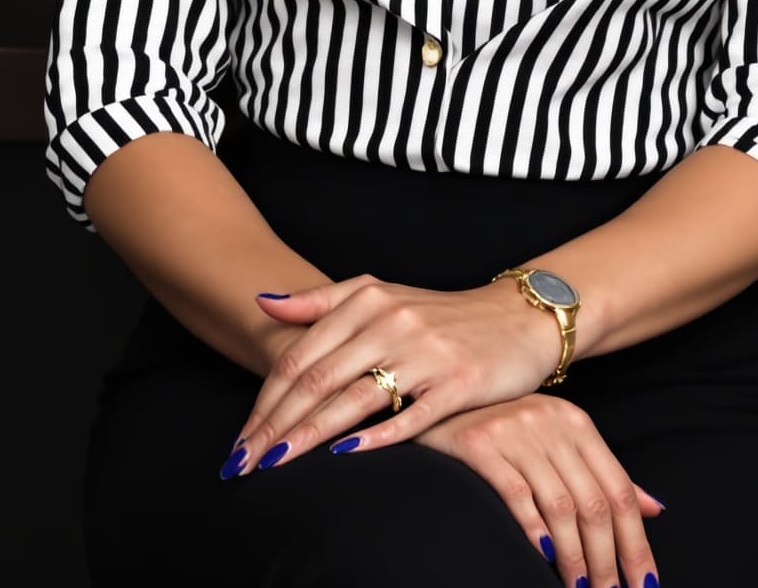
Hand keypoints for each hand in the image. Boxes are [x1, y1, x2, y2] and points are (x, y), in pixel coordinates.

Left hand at [225, 273, 568, 472]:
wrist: (517, 319)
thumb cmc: (439, 314)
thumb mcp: (380, 294)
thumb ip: (322, 300)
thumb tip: (265, 302)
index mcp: (366, 300)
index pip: (302, 356)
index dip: (266, 399)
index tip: (240, 438)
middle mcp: (392, 323)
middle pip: (319, 379)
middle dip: (276, 424)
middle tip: (244, 461)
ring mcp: (426, 353)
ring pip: (355, 398)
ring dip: (310, 434)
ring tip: (277, 463)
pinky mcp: (459, 383)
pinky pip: (411, 415)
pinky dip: (376, 435)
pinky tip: (345, 454)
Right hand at [416, 396, 662, 586]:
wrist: (440, 396)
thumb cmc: (504, 428)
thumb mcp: (559, 441)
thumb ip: (603, 474)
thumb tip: (654, 509)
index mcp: (577, 424)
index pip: (619, 491)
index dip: (636, 542)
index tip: (644, 583)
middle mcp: (551, 423)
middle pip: (593, 504)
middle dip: (606, 560)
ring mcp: (515, 432)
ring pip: (560, 506)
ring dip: (574, 557)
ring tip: (577, 587)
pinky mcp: (480, 443)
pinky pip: (516, 494)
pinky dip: (534, 530)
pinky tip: (543, 557)